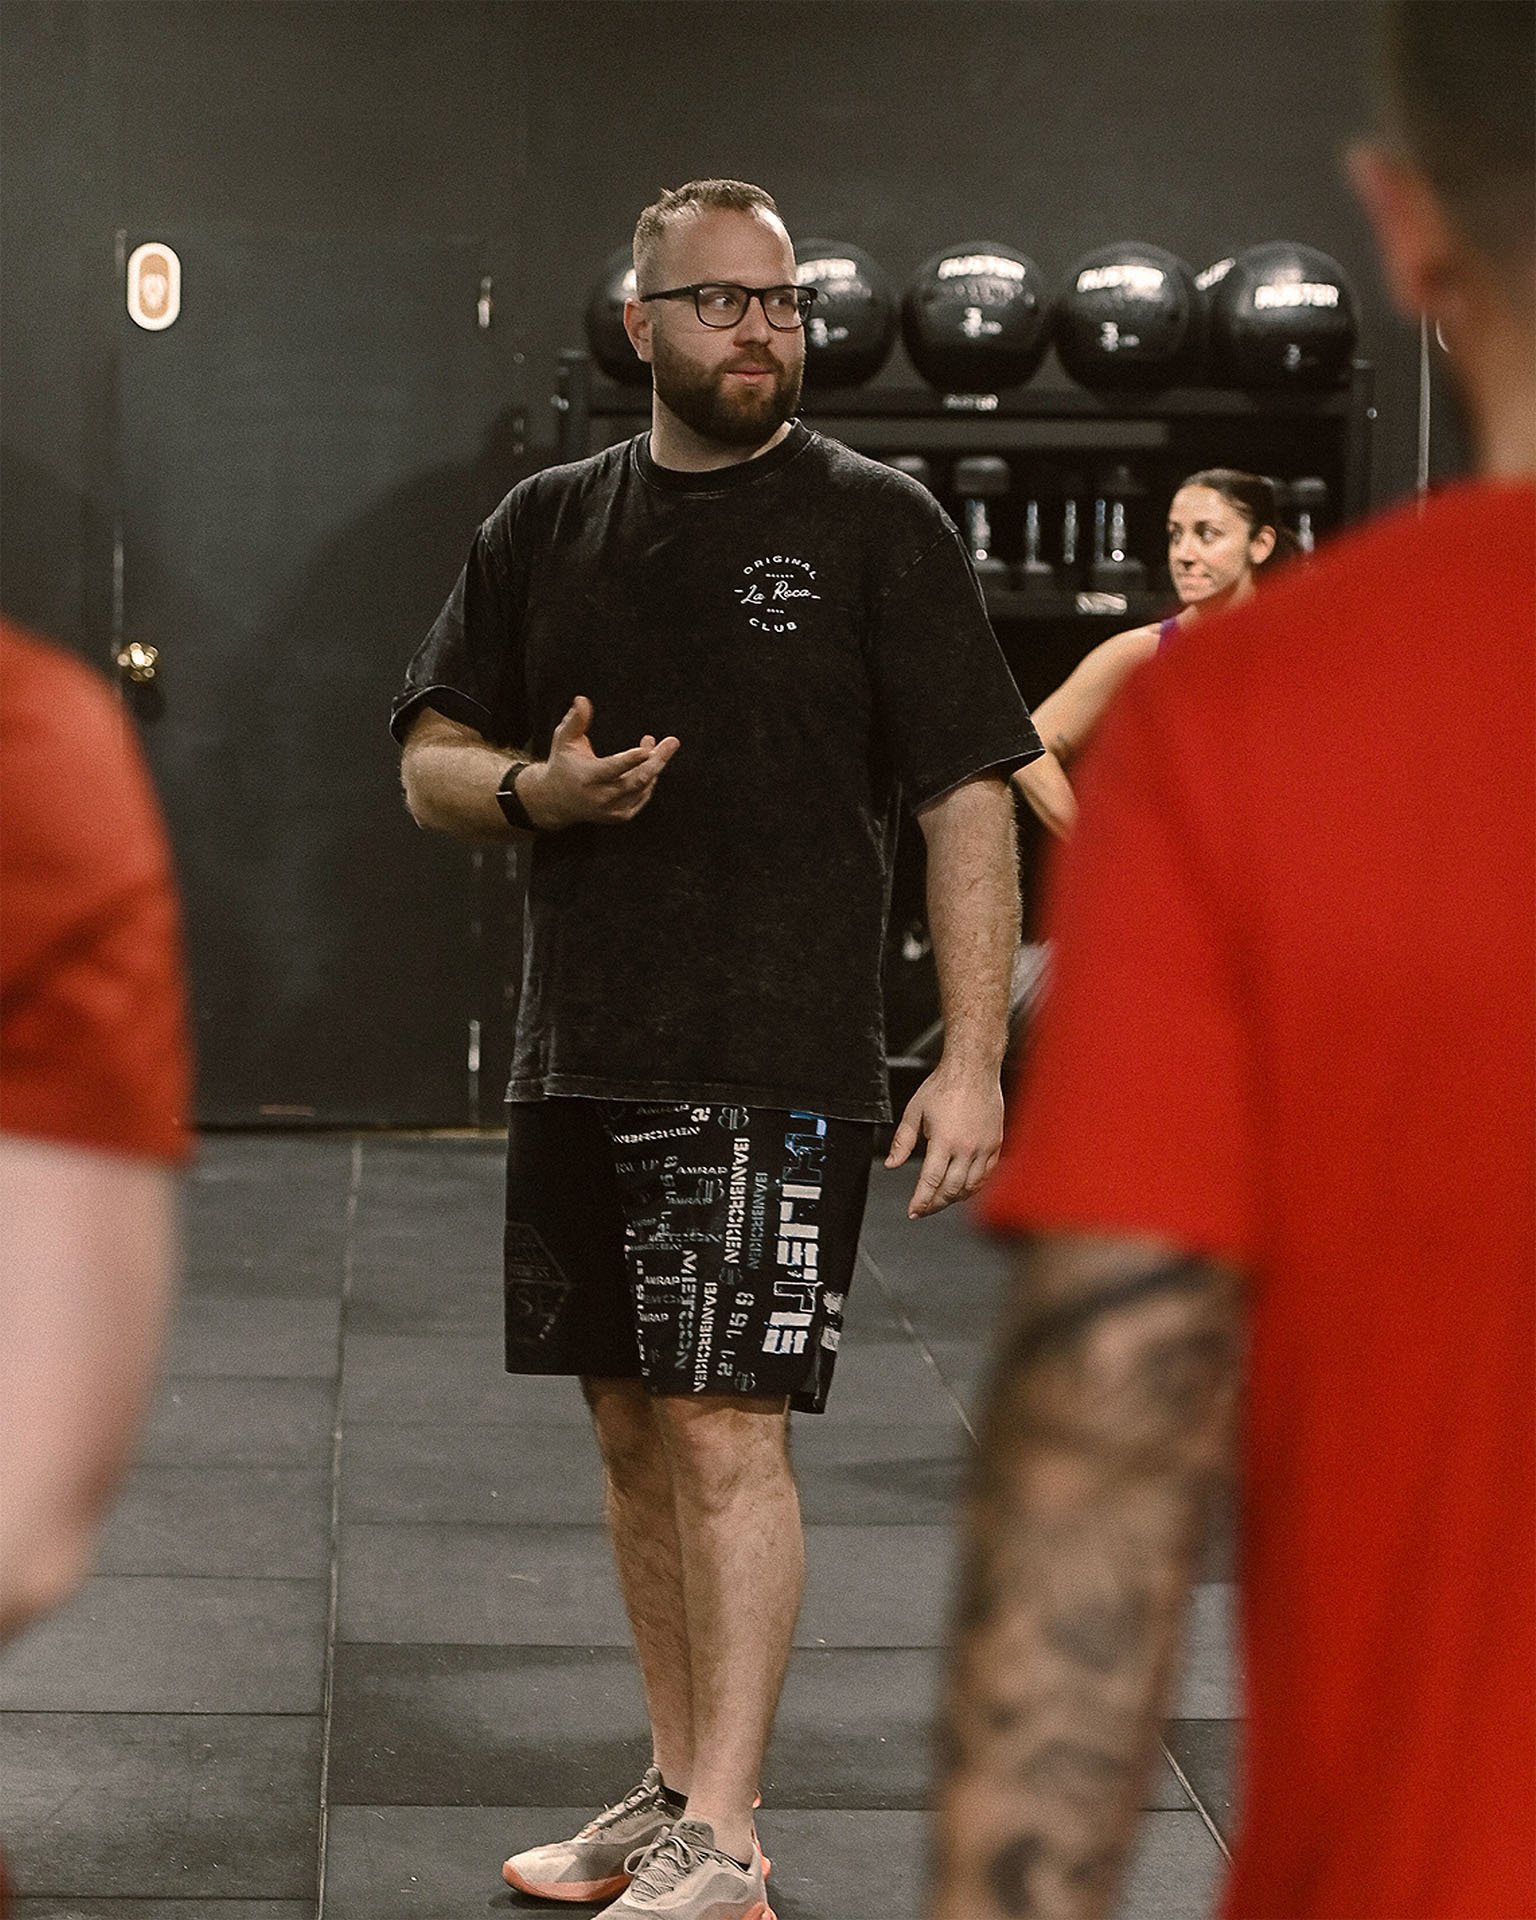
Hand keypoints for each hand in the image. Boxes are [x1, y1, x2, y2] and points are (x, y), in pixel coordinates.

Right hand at [519, 696, 678, 828]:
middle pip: (636, 780)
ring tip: (660, 746)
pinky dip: (650, 780)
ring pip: (642, 788)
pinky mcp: (619, 816)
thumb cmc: (564, 762)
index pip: (612, 768)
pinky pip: (642, 797)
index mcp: (587, 778)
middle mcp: (600, 797)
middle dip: (657, 760)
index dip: (631, 759)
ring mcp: (611, 810)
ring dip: (655, 766)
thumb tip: (582, 699)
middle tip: (672, 742)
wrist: (556, 800)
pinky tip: (651, 763)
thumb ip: (576, 720)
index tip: (648, 746)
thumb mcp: (564, 739)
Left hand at [885, 1062, 1003, 1218]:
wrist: (974, 1070)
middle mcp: (967, 1148)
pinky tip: (964, 1187)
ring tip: (941, 1200)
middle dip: (935, 1204)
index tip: (913, 1211)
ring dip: (954, 1198)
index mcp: (944, 1140)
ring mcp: (984, 1148)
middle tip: (924, 1209)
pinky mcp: (996, 1144)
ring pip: (971, 1186)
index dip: (921, 1201)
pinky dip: (974, 1186)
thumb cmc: (944, 1086)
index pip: (931, 1182)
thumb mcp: (914, 1111)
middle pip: (951, 1190)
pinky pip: (986, 1175)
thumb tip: (892, 1164)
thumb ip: (902, 1141)